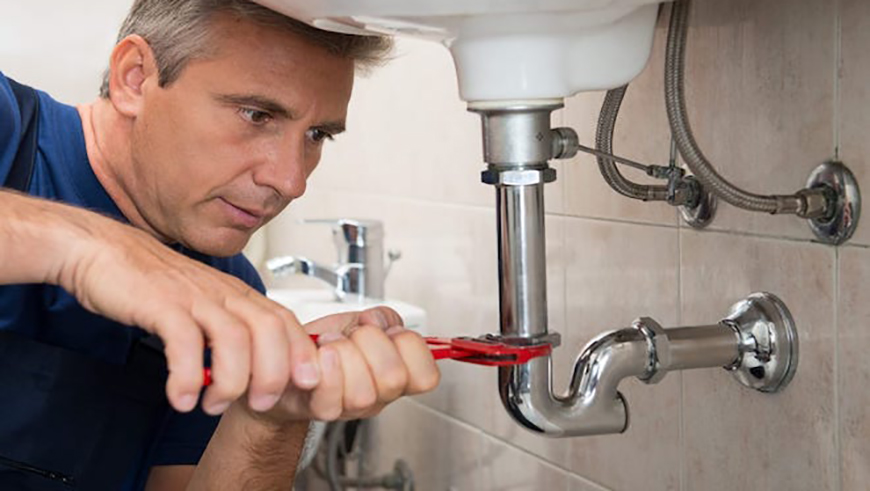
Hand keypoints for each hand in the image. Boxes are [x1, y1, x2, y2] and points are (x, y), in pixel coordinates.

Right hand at [53, 211, 318, 414]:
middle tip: (260, 404)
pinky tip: (181, 398)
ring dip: (230, 381)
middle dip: (273, 372)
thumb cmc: (154, 283)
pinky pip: (183, 340)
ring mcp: (193, 296)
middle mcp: (222, 293)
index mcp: (236, 294)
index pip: (284, 321)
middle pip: (268, 330)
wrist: (104, 251)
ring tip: (214, 406)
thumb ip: (229, 331)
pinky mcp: (160, 303)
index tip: (307, 382)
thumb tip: (254, 371)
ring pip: (233, 337)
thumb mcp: (203, 304)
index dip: (301, 352)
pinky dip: (186, 375)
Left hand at [244, 306, 440, 423]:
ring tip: (332, 343)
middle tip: (355, 335)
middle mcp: (378, 396)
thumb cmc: (325, 344)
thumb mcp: (360, 321)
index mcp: (397, 374)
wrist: (285, 361)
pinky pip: (331, 398)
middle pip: (394, 379)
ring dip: (344, 353)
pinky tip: (320, 352)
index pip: (427, 375)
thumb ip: (384, 318)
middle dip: (372, 343)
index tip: (389, 332)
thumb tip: (381, 323)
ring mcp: (350, 407)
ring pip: (364, 392)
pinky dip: (325, 366)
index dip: (410, 346)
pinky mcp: (320, 409)